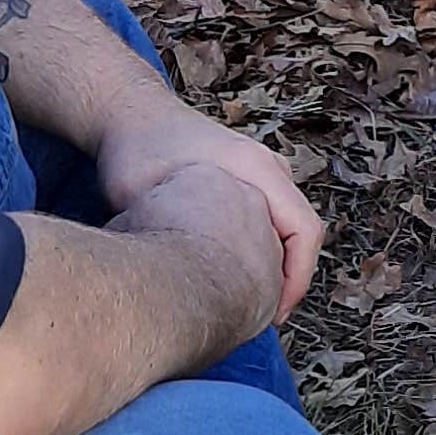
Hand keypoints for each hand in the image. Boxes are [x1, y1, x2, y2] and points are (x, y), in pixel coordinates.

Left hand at [98, 96, 324, 324]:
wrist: (130, 115)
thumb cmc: (136, 151)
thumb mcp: (146, 194)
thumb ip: (165, 230)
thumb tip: (171, 282)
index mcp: (257, 168)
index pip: (305, 231)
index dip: (296, 280)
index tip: (274, 315)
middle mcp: (269, 167)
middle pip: (303, 232)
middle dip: (289, 280)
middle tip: (264, 319)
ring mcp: (263, 170)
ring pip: (290, 227)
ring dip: (279, 265)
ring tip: (256, 303)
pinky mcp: (250, 178)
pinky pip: (273, 220)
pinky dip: (265, 250)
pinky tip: (241, 275)